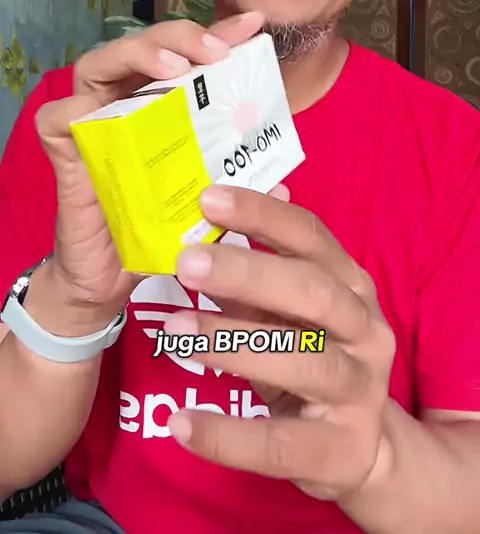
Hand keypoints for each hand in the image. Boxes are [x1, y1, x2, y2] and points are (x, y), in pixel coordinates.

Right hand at [34, 12, 264, 316]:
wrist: (113, 280)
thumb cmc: (161, 230)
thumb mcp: (210, 206)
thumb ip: (240, 188)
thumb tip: (282, 185)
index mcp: (163, 106)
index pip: (189, 58)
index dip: (219, 34)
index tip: (253, 26)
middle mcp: (126, 105)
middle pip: (143, 47)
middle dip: (180, 37)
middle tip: (215, 52)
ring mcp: (93, 125)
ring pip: (98, 65)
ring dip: (137, 56)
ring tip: (175, 70)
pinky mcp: (65, 153)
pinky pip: (56, 119)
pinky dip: (74, 109)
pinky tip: (101, 111)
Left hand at [167, 185, 395, 502]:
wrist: (361, 449)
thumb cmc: (315, 361)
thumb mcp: (291, 313)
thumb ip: (259, 270)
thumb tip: (221, 209)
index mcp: (352, 286)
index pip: (312, 238)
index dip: (262, 216)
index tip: (208, 199)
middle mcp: (366, 330)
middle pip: (312, 292)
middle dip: (248, 272)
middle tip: (187, 262)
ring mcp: (359, 390)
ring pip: (302, 360)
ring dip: (234, 343)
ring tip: (174, 330)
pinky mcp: (341, 450)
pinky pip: (281, 443)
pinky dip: (229, 435)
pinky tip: (181, 422)